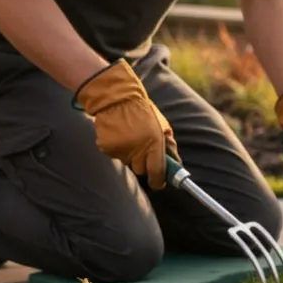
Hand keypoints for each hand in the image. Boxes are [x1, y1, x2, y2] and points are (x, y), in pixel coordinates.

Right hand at [74, 60, 177, 188]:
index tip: (159, 183)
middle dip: (144, 164)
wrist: (117, 99)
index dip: (158, 181)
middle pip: (141, 171)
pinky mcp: (106, 148)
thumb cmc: (144, 112)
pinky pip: (115, 155)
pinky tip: (119, 134)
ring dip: (130, 155)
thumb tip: (176, 164)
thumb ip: (170, 147)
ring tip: (130, 136)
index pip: (157, 172)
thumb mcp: (163, 127)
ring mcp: (120, 150)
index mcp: (154, 144)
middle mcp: (137, 150)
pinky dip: (117, 149)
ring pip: (127, 162)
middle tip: (142, 150)